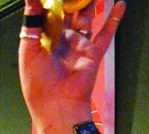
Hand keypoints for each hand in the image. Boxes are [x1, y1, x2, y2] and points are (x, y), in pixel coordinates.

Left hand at [18, 1, 125, 133]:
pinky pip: (105, 33)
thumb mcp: (28, 51)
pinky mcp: (93, 53)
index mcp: (45, 40)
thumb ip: (32, 23)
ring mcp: (78, 45)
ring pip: (86, 18)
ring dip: (89, 2)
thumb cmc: (38, 85)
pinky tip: (120, 4)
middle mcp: (62, 40)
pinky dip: (114, 19)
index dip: (53, 1)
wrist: (58, 107)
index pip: (49, 13)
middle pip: (69, 11)